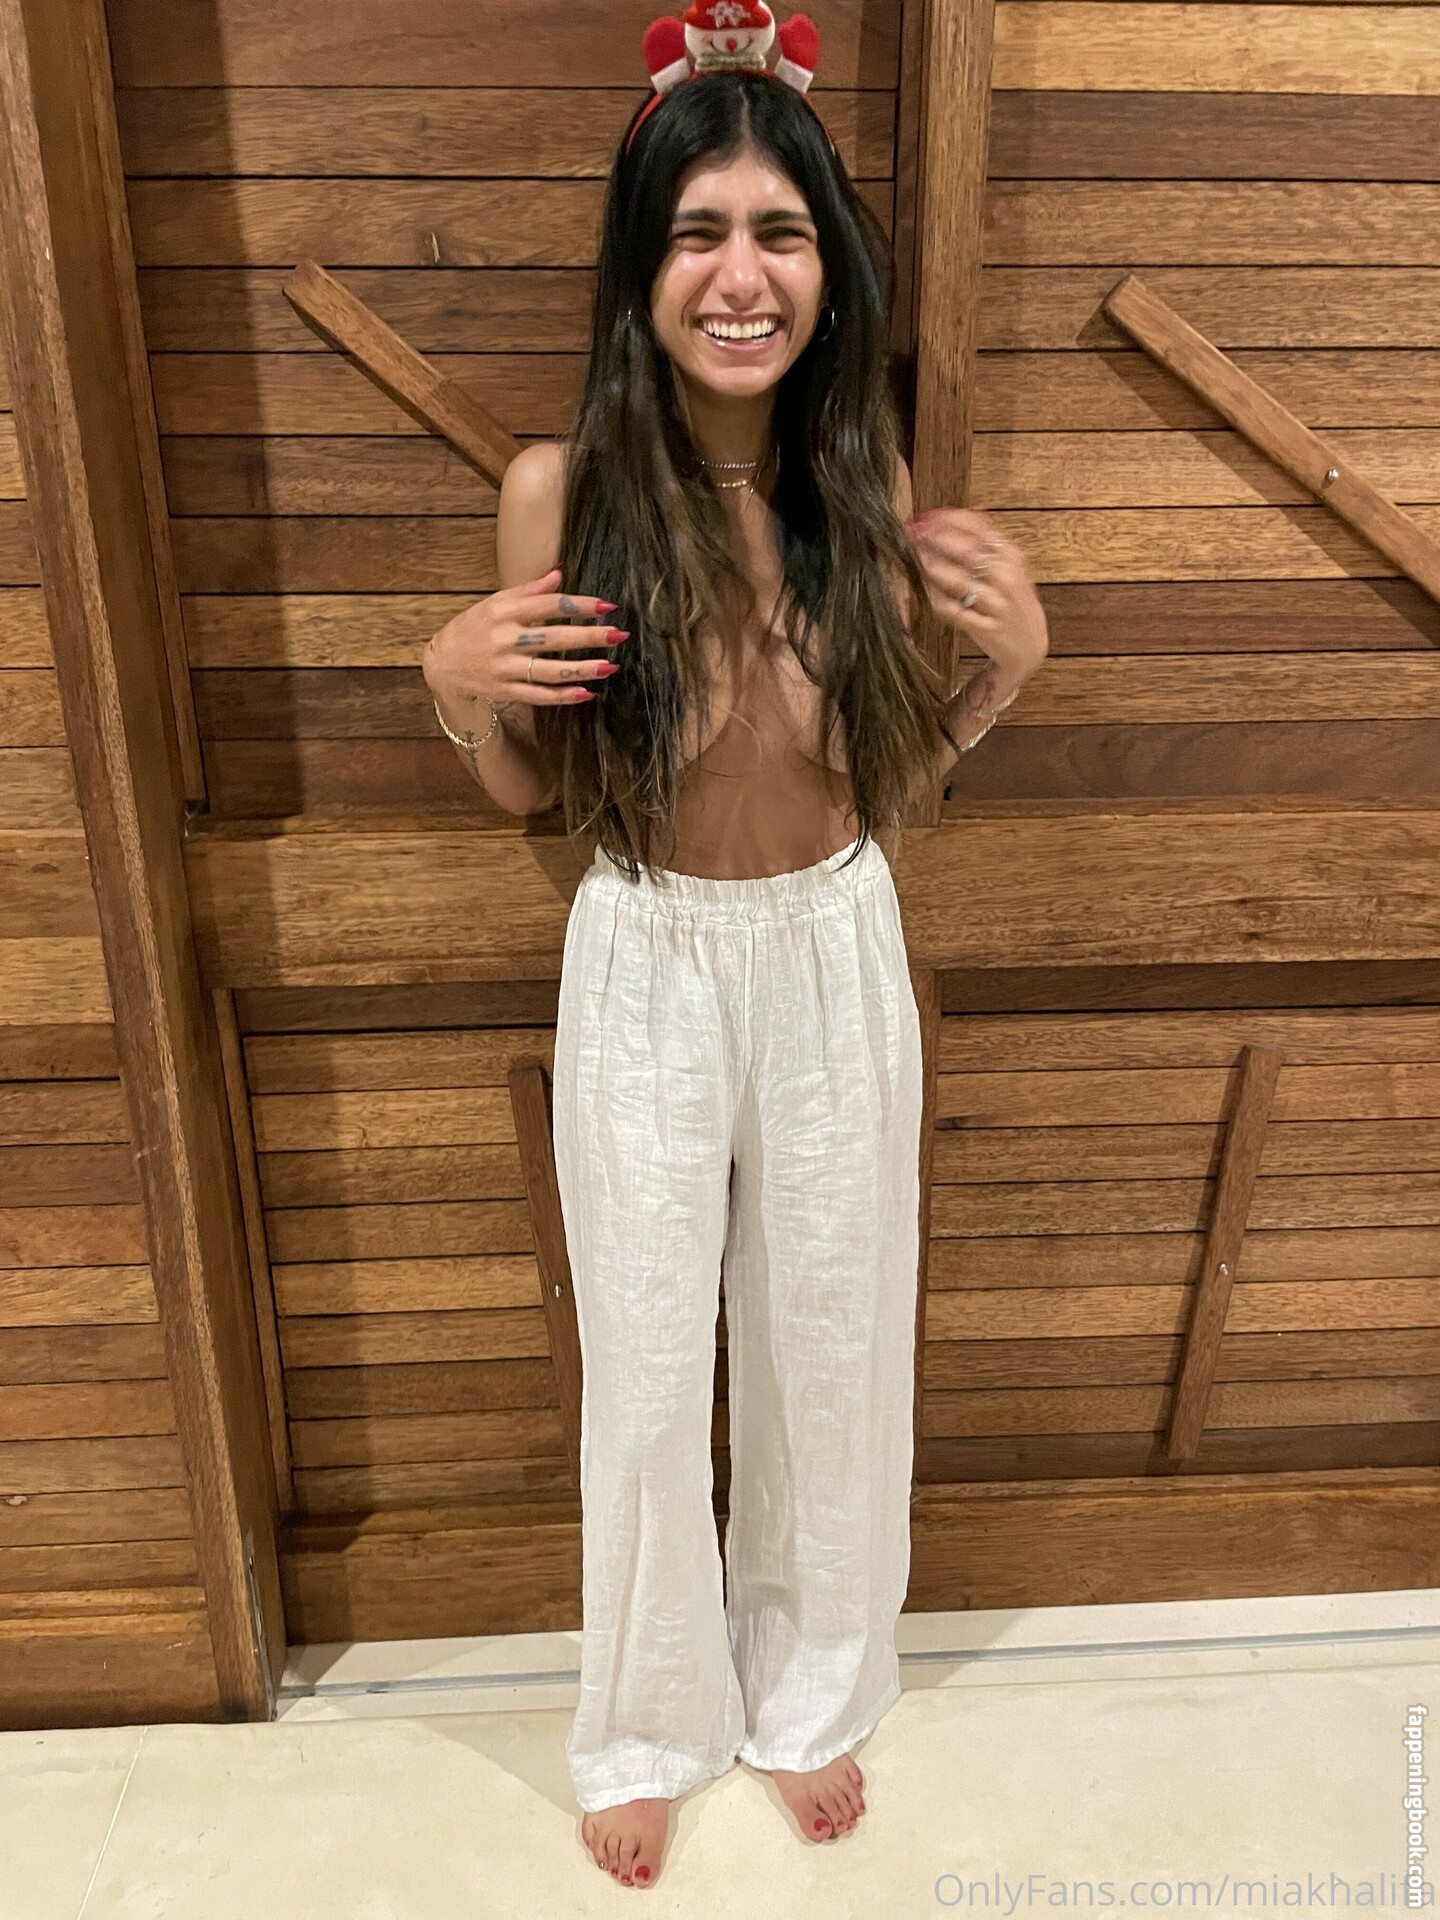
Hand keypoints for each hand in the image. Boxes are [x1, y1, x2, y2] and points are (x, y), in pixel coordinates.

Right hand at [422, 566, 626, 716]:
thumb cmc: (474, 628)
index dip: (579, 605)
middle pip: (553, 639)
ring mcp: (504, 668)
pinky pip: (538, 696)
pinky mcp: (504, 691)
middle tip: (618, 635)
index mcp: (504, 612)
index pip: (547, 606)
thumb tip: (559, 573)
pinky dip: (562, 696)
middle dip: (589, 637)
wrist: (442, 664)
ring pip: (549, 671)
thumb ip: (528, 591)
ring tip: (610, 667)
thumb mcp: (495, 603)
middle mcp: (504, 640)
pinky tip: (586, 693)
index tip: (607, 605)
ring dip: (582, 670)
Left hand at [906, 507, 1047, 683]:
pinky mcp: (985, 627)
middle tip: (914, 533)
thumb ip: (983, 546)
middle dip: (936, 539)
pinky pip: (954, 610)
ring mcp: (997, 604)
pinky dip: (936, 597)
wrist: (1030, 644)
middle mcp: (1007, 577)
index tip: (925, 516)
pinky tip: (924, 587)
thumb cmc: (1013, 601)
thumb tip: (944, 520)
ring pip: (959, 580)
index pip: (979, 528)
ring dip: (933, 566)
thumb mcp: (1009, 567)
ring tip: (917, 557)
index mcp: (1012, 556)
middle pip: (967, 551)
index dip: (947, 519)